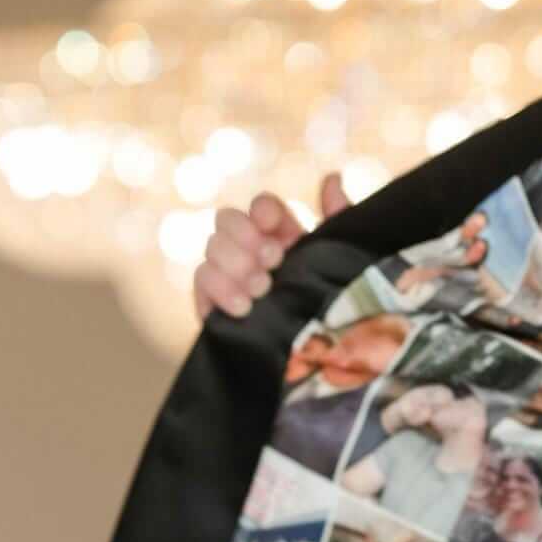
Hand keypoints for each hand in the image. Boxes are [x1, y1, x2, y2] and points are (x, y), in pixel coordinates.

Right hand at [192, 174, 353, 321]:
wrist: (314, 362)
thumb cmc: (331, 306)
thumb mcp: (341, 262)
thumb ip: (338, 219)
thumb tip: (331, 179)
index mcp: (280, 237)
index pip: (260, 207)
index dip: (263, 209)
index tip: (273, 222)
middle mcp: (248, 251)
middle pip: (226, 219)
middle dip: (245, 236)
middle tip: (273, 261)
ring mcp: (226, 277)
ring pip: (211, 248)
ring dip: (235, 264)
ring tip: (262, 289)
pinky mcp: (211, 305)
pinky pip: (200, 281)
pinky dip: (219, 289)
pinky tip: (243, 307)